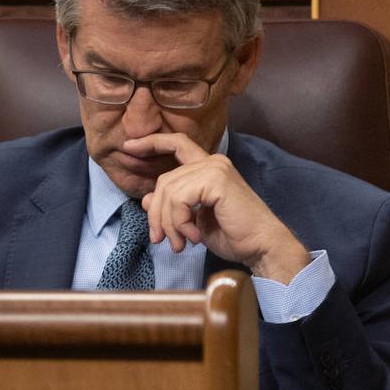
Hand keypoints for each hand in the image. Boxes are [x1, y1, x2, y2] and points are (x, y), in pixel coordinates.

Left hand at [126, 133, 310, 282]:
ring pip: (168, 192)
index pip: (176, 144)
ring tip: (178, 244)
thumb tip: (147, 198)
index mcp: (208, 167)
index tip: (129, 147)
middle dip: (156, 214)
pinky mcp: (216, 180)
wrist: (260, 247)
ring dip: (168, 224)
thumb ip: (171, 206)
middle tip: (160, 239)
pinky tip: (192, 237)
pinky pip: (179, 199)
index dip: (151, 142)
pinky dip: (179, 222)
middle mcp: (212, 162)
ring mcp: (214, 169)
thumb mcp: (192, 220)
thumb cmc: (232, 234)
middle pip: (164, 181)